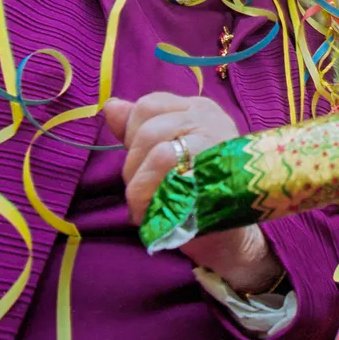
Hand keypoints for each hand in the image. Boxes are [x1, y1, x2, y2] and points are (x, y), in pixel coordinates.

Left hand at [104, 93, 282, 292]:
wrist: (228, 234)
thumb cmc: (194, 190)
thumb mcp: (165, 151)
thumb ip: (139, 129)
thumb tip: (110, 106)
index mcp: (198, 110)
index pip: (149, 104)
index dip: (131, 133)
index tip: (140, 161)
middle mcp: (210, 120)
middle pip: (148, 127)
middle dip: (133, 163)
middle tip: (139, 190)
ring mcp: (216, 144)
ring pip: (158, 151)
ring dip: (140, 184)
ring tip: (144, 204)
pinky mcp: (214, 172)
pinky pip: (167, 173)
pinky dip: (149, 196)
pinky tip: (150, 212)